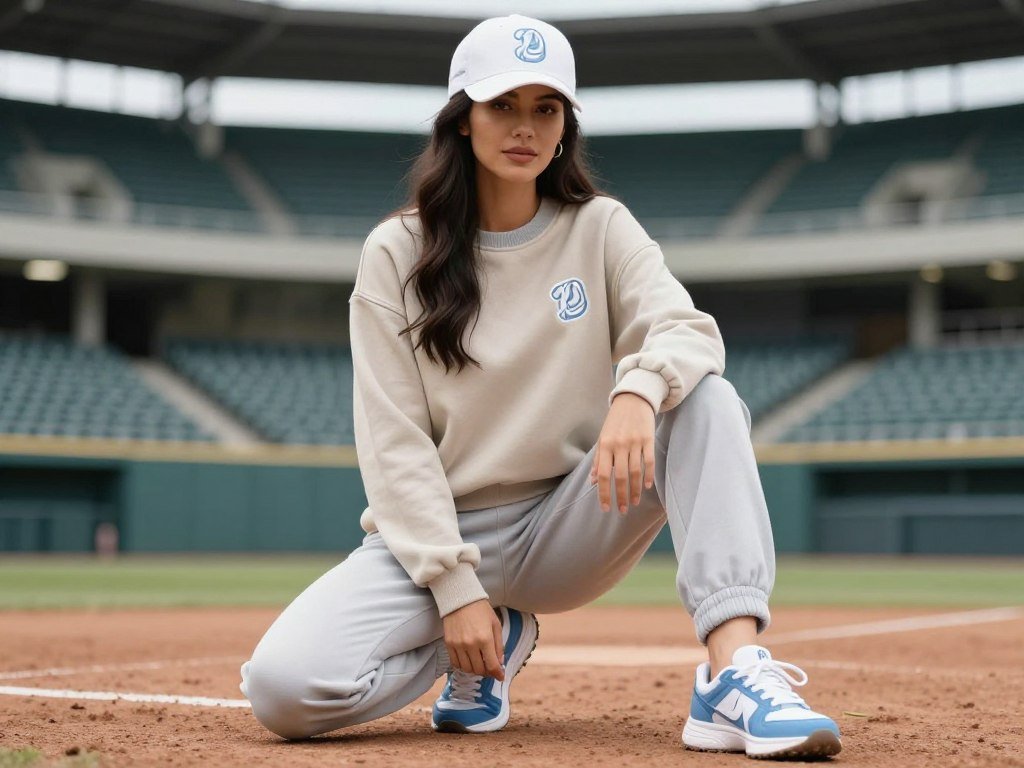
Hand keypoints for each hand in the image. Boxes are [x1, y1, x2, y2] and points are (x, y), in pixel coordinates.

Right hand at [442, 599, 504, 679]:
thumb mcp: (495, 625)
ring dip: (475, 670)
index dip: (498, 674)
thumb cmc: (481, 610)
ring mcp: (458, 645)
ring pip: (467, 669)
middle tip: (490, 668)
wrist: (460, 598)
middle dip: (487, 672)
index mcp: (485, 638)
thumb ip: (499, 645)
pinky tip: (468, 660)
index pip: (492, 665)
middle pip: (479, 670)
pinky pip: (455, 663)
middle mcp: (470, 644)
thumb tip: (500, 663)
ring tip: (479, 663)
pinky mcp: (448, 644)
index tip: (501, 677)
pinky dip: (463, 666)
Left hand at [589, 392, 655, 514]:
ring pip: (636, 472)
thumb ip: (598, 460)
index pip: (604, 475)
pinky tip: (647, 487)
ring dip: (635, 490)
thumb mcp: (602, 438)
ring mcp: (635, 442)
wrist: (633, 400)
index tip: (606, 508)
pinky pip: (649, 461)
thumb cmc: (615, 422)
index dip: (604, 493)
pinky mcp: (648, 439)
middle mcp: (619, 445)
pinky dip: (648, 475)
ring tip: (634, 502)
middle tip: (623, 510)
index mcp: (605, 445)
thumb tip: (593, 481)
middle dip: (621, 496)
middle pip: (621, 477)